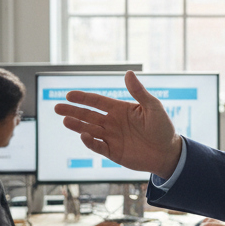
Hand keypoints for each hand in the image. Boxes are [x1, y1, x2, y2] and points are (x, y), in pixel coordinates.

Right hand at [54, 71, 182, 178]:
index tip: (69, 95)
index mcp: (120, 110)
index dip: (83, 98)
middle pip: (88, 115)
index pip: (97, 102)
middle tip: (56, 107)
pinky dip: (90, 142)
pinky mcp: (113, 152)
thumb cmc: (163, 128)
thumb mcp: (153, 107)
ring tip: (65, 120)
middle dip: (73, 110)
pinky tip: (84, 136)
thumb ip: (139, 92)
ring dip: (77, 125)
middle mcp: (112, 123)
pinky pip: (98, 146)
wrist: (168, 152)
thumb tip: (129, 73)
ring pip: (89, 130)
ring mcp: (111, 137)